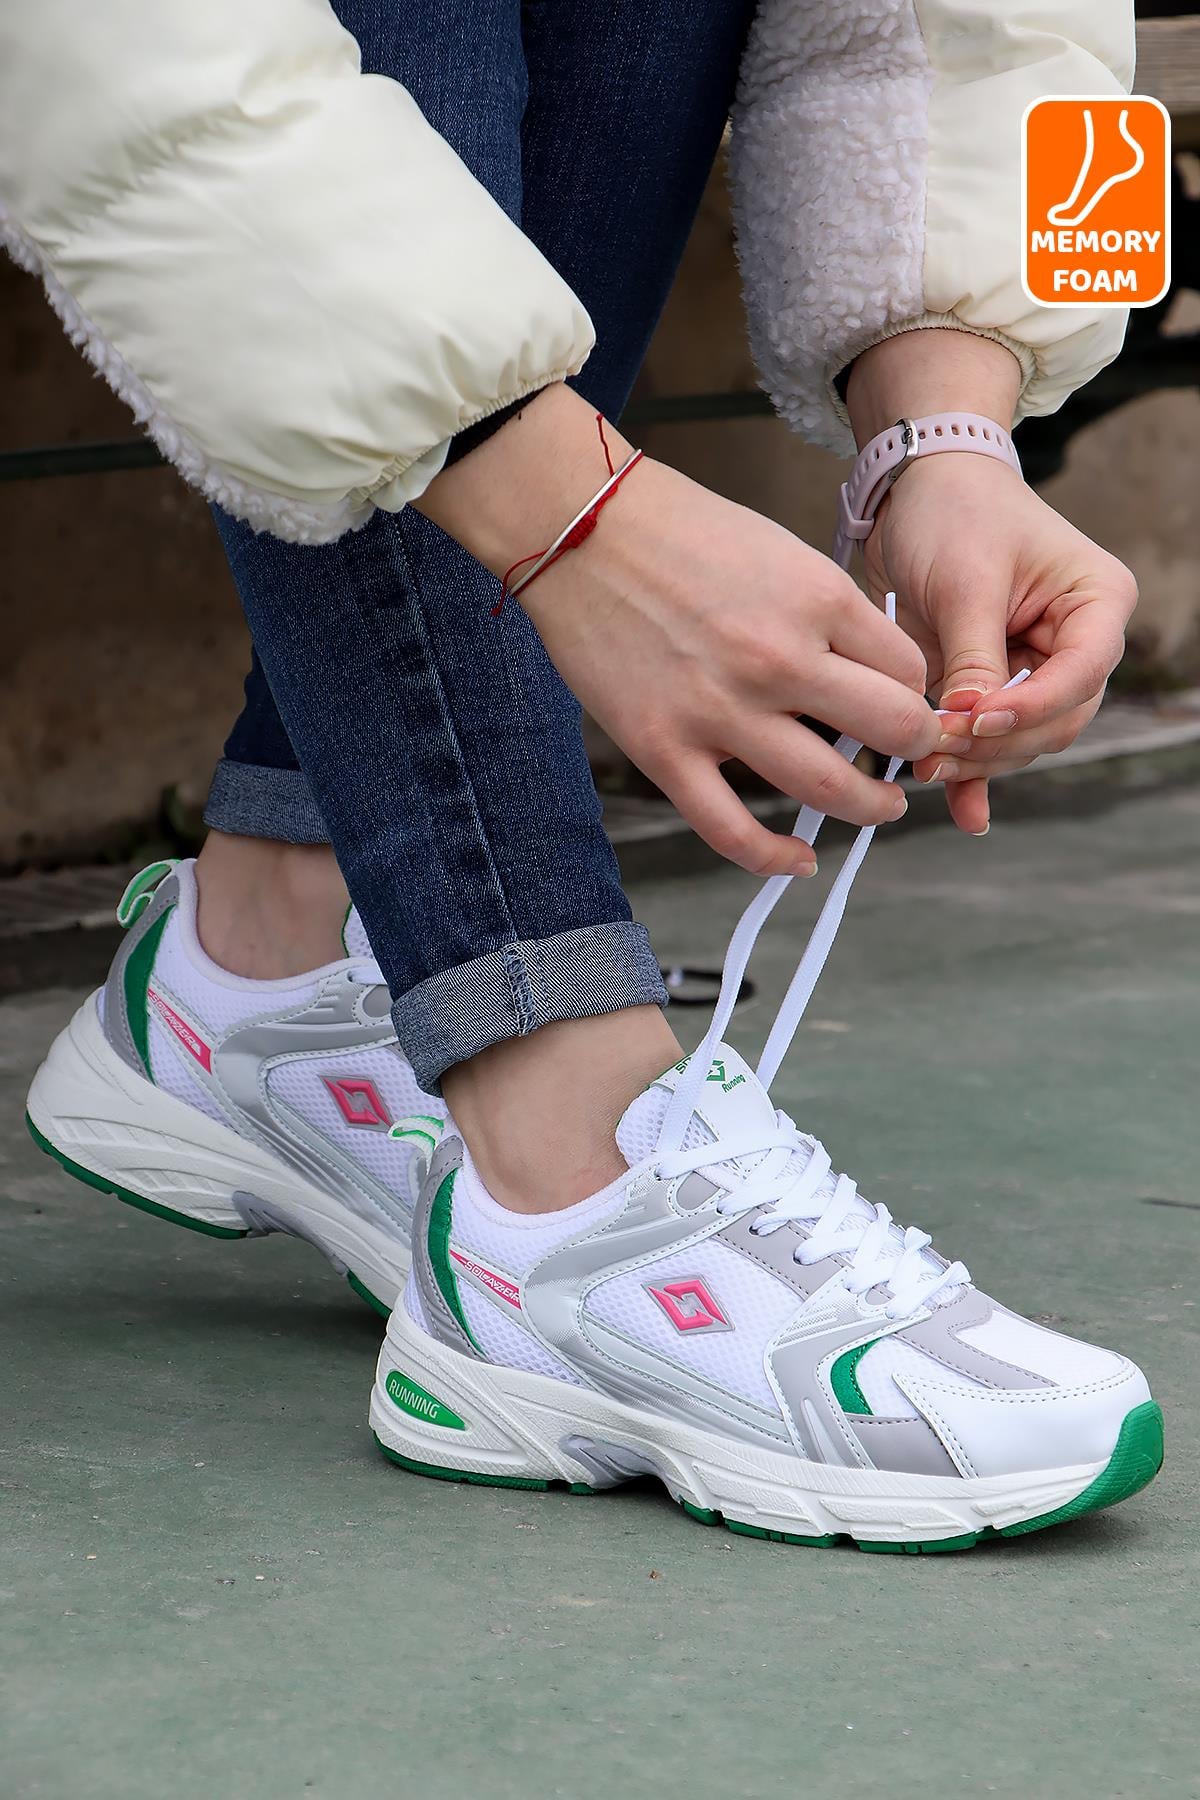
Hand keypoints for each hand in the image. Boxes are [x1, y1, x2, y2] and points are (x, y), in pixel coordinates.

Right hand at [416, 384, 940, 875]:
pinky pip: (731, 830)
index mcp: (817, 598)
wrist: (578, 528)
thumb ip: (827, 613)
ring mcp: (721, 711)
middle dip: (915, 750)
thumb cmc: (677, 530)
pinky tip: (799, 861)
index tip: (907, 704)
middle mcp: (780, 659)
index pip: (908, 670)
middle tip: (911, 758)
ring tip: (877, 807)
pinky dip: (774, 858)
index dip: (917, 693)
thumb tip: (868, 673)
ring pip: (826, 788)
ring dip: (868, 807)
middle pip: (892, 730)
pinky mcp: (664, 749)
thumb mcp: (779, 551)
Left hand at [863, 454, 1136, 833]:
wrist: (916, 492)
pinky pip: (993, 742)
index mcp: (1095, 604)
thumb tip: (968, 722)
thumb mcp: (966, 581)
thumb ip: (973, 655)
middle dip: (997, 741)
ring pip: (1023, 740)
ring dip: (978, 761)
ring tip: (923, 767)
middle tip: (934, 748)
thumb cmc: (956, 513)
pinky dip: (976, 775)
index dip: (1031, 706)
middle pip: (1056, 720)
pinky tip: (964, 813)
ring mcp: (1034, 669)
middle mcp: (1075, 643)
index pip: (1081, 674)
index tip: (975, 719)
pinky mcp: (991, 686)